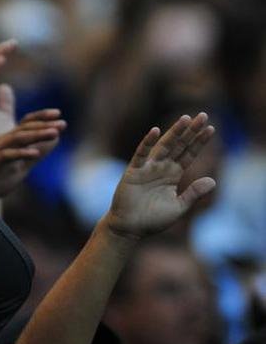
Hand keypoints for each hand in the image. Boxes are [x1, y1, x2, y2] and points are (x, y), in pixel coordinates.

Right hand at [0, 109, 65, 200]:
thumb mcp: (19, 170)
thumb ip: (34, 156)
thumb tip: (55, 140)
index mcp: (6, 142)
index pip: (25, 125)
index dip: (41, 118)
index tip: (60, 116)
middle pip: (23, 129)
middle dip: (43, 125)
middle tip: (62, 124)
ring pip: (16, 139)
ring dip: (36, 135)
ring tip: (54, 133)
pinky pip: (5, 155)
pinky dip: (21, 153)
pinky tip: (35, 153)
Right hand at [105, 113, 216, 238]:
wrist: (130, 228)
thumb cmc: (153, 219)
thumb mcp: (179, 207)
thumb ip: (194, 193)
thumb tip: (213, 180)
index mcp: (173, 174)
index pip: (189, 154)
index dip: (200, 141)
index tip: (212, 128)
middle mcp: (162, 167)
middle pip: (179, 145)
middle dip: (191, 131)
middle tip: (203, 115)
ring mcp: (148, 168)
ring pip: (163, 146)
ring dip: (174, 132)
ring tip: (186, 118)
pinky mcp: (133, 172)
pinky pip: (141, 154)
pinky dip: (147, 143)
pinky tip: (155, 131)